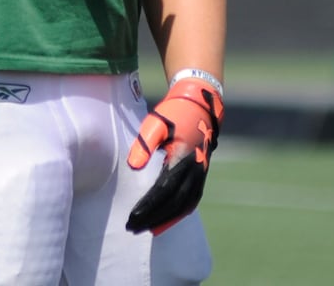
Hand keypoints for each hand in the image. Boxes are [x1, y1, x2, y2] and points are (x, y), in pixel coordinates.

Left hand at [125, 77, 222, 234]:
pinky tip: (165, 222)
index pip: (164, 189)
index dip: (148, 205)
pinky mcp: (201, 175)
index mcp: (182, 157)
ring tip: (146, 230)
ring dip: (166, 220)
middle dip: (153, 217)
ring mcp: (200, 173)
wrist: (199, 104)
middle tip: (132, 227)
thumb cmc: (174, 113)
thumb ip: (144, 144)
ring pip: (184, 205)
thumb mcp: (156, 123)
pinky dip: (178, 214)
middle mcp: (194, 169)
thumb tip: (133, 167)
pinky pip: (191, 201)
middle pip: (173, 202)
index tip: (131, 216)